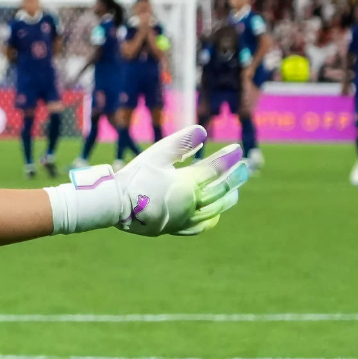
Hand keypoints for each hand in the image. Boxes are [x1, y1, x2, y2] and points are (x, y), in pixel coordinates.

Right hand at [113, 125, 247, 235]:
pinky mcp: (174, 228)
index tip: (237, 150)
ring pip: (213, 209)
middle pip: (219, 190)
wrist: (112, 204)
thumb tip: (203, 131)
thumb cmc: (134, 176)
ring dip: (227, 198)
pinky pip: (199, 226)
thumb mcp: (156, 154)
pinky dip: (211, 218)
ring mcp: (183, 218)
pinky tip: (215, 214)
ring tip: (235, 191)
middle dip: (234, 178)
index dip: (228, 159)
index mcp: (186, 184)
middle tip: (245, 168)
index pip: (214, 169)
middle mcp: (189, 203)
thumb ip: (181, 143)